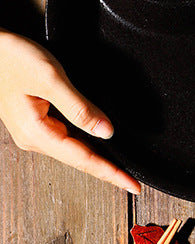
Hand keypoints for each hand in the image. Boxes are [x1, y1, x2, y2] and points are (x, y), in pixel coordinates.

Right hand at [0, 31, 140, 193]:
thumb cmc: (10, 58)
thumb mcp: (50, 78)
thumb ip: (79, 107)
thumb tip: (106, 131)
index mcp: (37, 132)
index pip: (83, 160)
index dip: (111, 173)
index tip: (132, 185)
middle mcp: (34, 138)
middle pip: (80, 160)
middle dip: (107, 171)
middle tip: (132, 183)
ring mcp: (34, 132)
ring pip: (74, 151)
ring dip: (98, 160)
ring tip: (122, 170)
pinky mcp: (36, 123)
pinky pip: (67, 139)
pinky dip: (87, 145)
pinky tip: (100, 147)